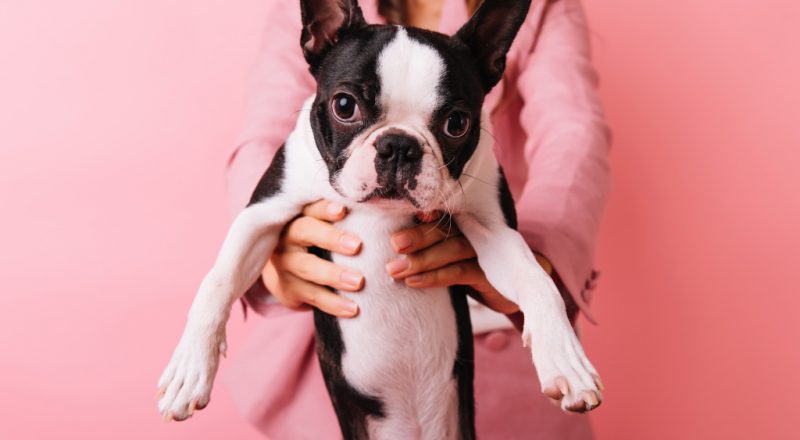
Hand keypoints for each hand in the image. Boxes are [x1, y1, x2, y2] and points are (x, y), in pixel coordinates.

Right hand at [262, 200, 364, 316]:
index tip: (343, 210)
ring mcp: (285, 264)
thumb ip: (343, 220)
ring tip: (359, 282)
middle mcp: (288, 237)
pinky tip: (353, 308)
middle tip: (357, 246)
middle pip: (305, 231)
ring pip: (307, 268)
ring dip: (333, 275)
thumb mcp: (322, 227)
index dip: (325, 208)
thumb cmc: (316, 243)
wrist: (284, 273)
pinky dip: (333, 303)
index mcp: (299, 216)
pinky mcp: (288, 289)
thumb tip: (381, 210)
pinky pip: (312, 296)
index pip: (311, 207)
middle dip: (331, 238)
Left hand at [385, 213, 551, 314]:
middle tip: (393, 244)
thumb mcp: (451, 254)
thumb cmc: (473, 267)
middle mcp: (474, 231)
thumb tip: (388, 245)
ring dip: (420, 259)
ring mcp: (484, 251)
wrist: (515, 288)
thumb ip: (429, 244)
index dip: (420, 214)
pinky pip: (459, 272)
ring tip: (394, 269)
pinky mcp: (489, 273)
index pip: (439, 214)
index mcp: (462, 222)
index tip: (396, 220)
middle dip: (416, 235)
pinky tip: (413, 282)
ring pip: (451, 249)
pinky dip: (435, 277)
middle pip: (443, 229)